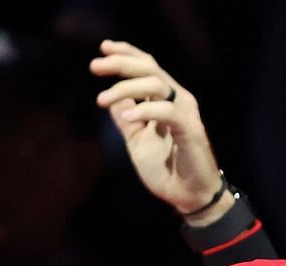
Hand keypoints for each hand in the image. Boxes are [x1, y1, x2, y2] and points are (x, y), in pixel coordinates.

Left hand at [91, 40, 226, 222]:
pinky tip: (127, 117)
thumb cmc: (166, 170)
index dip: (126, 53)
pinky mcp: (191, 130)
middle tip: (95, 66)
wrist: (188, 196)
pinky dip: (144, 111)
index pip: (147, 66)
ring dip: (125, 88)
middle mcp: (178, 100)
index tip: (103, 49)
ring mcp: (185, 113)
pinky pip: (166, 111)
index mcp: (166, 99)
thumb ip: (126, 120)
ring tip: (102, 100)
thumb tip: (111, 101)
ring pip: (155, 84)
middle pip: (149, 67)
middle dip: (120, 63)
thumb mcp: (138, 140)